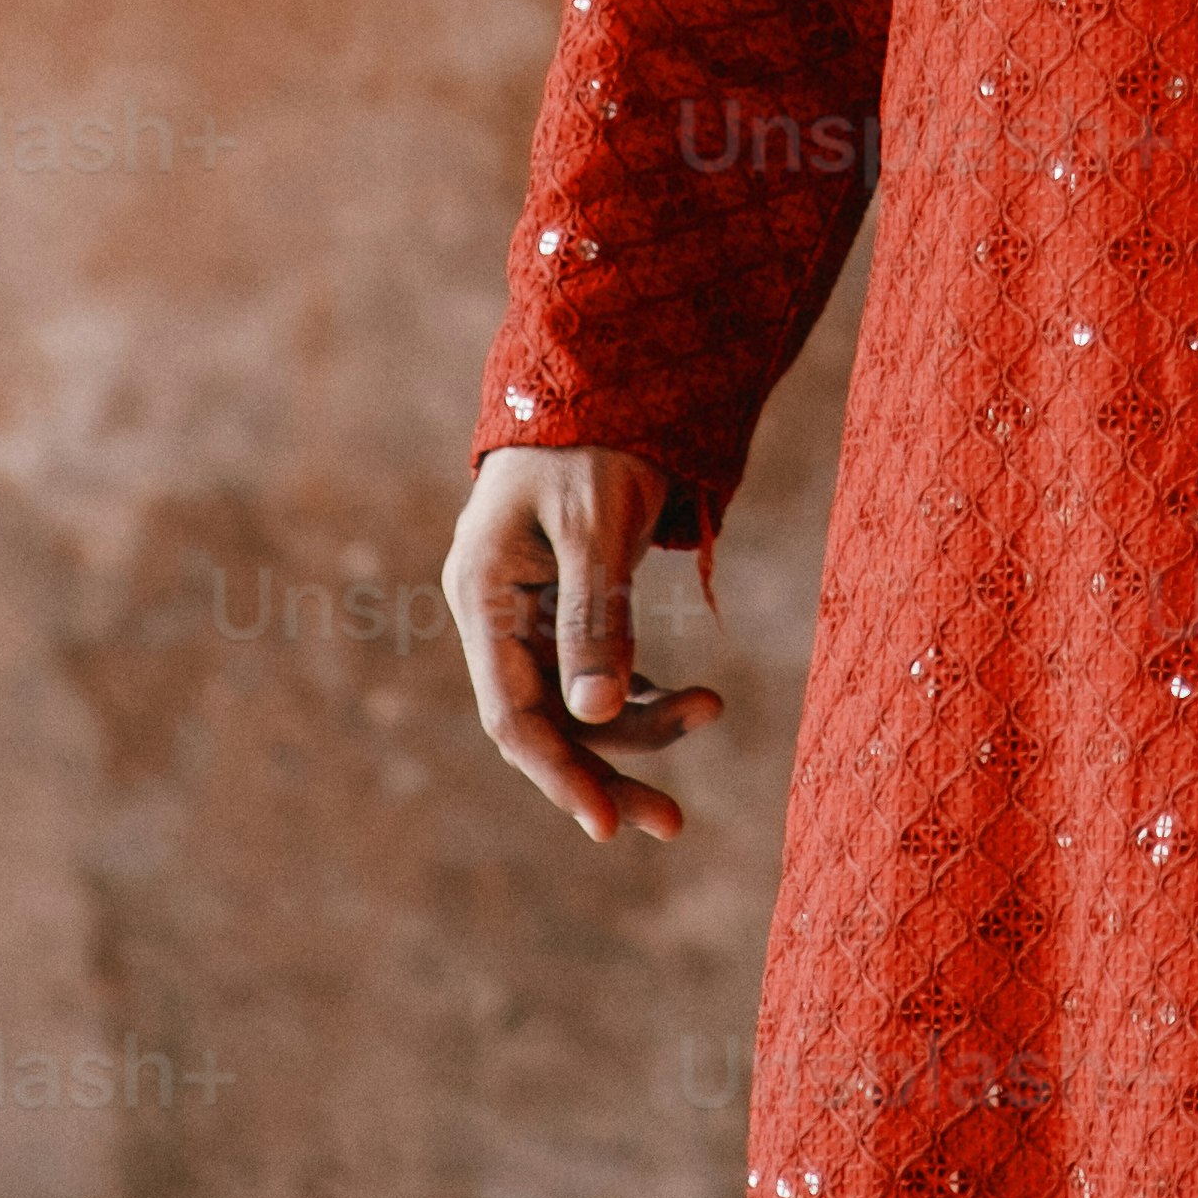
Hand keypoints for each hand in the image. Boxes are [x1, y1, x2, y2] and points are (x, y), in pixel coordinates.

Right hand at [443, 443, 723, 844]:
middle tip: (674, 824)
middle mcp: (497, 613)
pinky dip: (641, 691)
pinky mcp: (565, 604)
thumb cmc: (593, 440)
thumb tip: (597, 715)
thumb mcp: (596, 522)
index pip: (514, 714)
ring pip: (579, 700)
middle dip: (610, 770)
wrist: (604, 372)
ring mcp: (528, 611)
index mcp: (483, 596)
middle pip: (548, 721)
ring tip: (714, 710)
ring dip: (641, 725)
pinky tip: (691, 701)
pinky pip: (598, 670)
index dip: (559, 773)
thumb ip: (594, 616)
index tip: (608, 825)